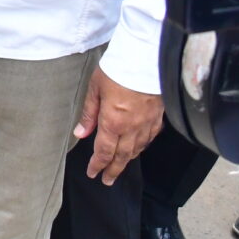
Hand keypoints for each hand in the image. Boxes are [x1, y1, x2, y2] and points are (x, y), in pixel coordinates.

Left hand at [74, 68, 162, 182]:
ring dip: (128, 160)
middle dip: (113, 170)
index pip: (103, 152)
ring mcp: (147, 123)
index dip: (97, 165)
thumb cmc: (118, 69)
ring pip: (137, 149)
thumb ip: (89, 113)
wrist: (146, 57)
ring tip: (120, 166)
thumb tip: (80, 133)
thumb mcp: (95, 88)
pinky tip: (140, 147)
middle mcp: (131, 127)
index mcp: (113, 122)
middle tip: (107, 181)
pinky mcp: (158, 116)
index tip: (92, 173)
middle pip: (122, 157)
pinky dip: (143, 146)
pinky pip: (150, 137)